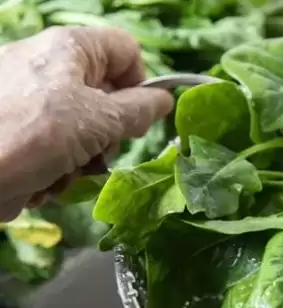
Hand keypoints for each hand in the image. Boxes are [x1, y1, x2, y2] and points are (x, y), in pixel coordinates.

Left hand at [0, 26, 173, 220]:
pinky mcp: (17, 133)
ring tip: (64, 174)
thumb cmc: (34, 133)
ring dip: (83, 162)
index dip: (140, 85)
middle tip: (98, 153)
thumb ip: (139, 110)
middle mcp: (49, 68)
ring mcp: (30, 101)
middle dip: (107, 135)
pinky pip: (55, 149)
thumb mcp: (100, 120)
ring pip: (83, 132)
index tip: (137, 119)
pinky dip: (55, 171)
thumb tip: (164, 100)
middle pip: (106, 98)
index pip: (126, 53)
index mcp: (70, 49)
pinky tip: (41, 181)